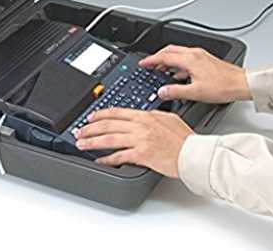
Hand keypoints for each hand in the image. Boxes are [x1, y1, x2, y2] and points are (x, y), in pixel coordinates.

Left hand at [75, 108, 193, 176]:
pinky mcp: (141, 155)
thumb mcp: (168, 117)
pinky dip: (107, 159)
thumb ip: (153, 115)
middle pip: (108, 125)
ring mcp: (139, 140)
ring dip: (92, 142)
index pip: (116, 112)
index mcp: (144, 116)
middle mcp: (139, 126)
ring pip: (109, 139)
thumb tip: (144, 114)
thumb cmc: (184, 138)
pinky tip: (99, 160)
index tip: (90, 117)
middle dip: (90, 128)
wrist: (193, 153)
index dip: (99, 115)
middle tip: (80, 131)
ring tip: (82, 144)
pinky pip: (119, 156)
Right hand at [140, 45, 249, 103]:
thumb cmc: (224, 86)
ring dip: (168, 60)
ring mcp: (200, 56)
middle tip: (150, 64)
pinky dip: (178, 64)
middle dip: (157, 57)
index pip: (164, 56)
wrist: (242, 84)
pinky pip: (186, 58)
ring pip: (178, 53)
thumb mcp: (195, 93)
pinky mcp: (205, 60)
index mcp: (189, 59)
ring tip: (161, 70)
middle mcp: (194, 54)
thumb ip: (176, 92)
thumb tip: (162, 92)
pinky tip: (178, 75)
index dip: (151, 60)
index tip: (143, 63)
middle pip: (169, 51)